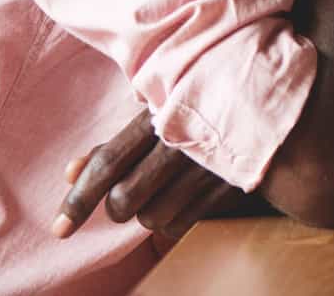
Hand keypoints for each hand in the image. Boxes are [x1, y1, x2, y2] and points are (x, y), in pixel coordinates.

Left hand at [54, 109, 247, 242]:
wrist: (273, 106)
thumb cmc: (203, 105)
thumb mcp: (160, 113)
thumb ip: (115, 144)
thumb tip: (69, 173)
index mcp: (161, 115)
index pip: (108, 163)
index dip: (79, 198)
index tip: (60, 228)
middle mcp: (182, 142)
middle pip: (125, 198)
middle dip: (117, 207)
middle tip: (127, 198)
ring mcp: (208, 166)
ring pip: (152, 217)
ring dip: (149, 213)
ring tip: (165, 191)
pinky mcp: (230, 185)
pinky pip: (182, 224)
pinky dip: (174, 222)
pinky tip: (184, 201)